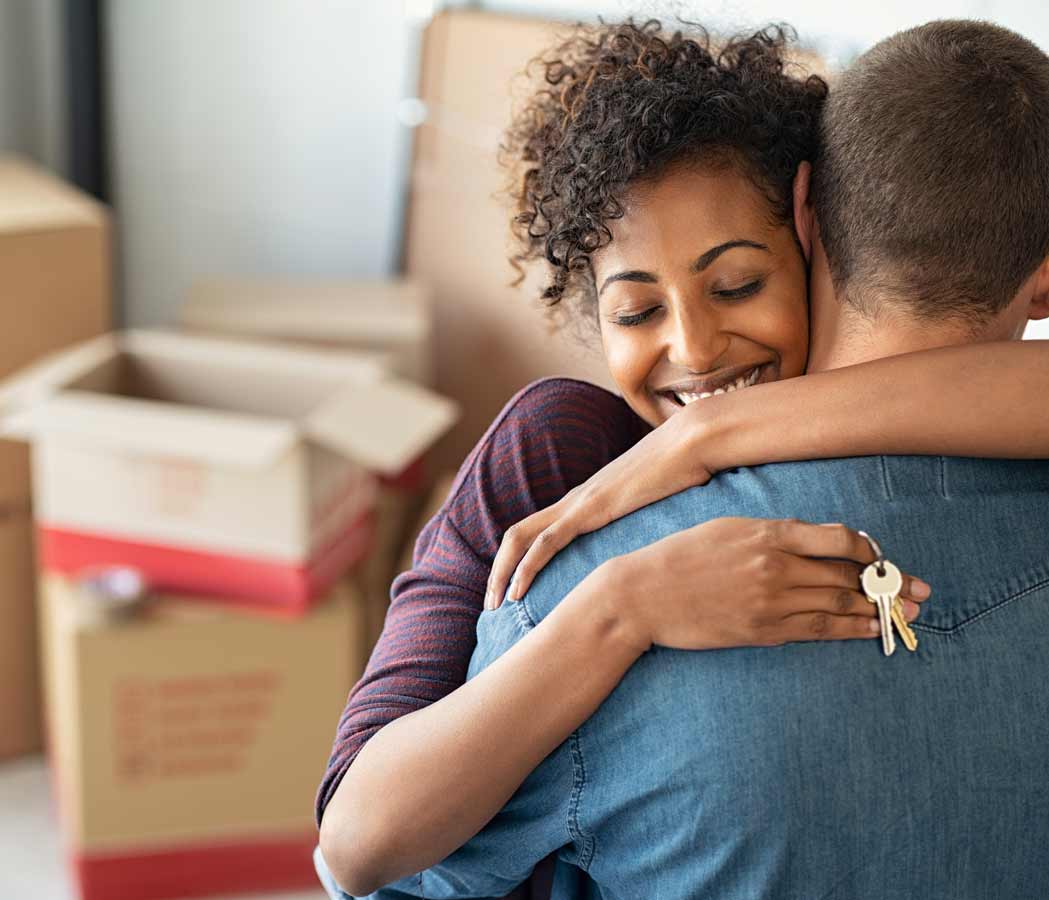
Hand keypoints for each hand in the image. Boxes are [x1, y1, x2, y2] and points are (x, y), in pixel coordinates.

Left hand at [486, 408, 712, 609]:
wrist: (693, 442)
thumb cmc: (685, 472)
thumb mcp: (660, 507)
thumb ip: (648, 524)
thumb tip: (661, 549)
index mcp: (587, 501)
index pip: (538, 531)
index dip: (518, 560)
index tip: (513, 592)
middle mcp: (575, 500)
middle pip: (518, 534)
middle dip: (497, 571)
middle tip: (490, 605)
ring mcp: (580, 502)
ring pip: (521, 537)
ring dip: (501, 572)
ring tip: (493, 605)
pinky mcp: (591, 508)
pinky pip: (547, 541)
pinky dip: (527, 566)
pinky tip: (517, 591)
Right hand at [590, 518, 930, 652]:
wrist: (643, 594)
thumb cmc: (681, 555)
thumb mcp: (727, 527)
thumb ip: (772, 532)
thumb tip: (814, 541)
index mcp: (768, 533)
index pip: (839, 539)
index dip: (869, 549)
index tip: (880, 556)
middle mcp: (776, 566)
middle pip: (849, 575)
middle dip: (889, 583)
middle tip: (920, 590)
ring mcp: (771, 601)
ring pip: (840, 604)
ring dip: (879, 609)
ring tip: (907, 612)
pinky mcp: (762, 631)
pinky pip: (818, 630)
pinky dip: (850, 630)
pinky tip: (871, 630)